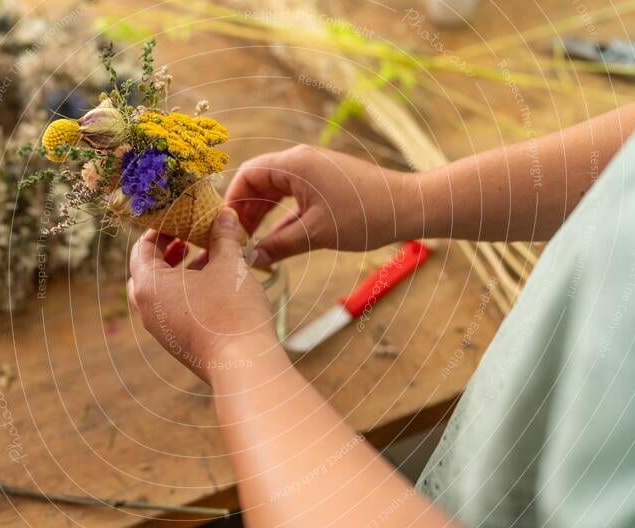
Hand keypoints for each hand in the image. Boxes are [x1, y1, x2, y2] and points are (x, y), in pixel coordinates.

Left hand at [128, 208, 276, 382]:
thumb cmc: (231, 311)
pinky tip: (216, 285)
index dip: (160, 229)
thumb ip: (223, 237)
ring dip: (181, 272)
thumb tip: (224, 214)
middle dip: (167, 251)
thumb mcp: (229, 265)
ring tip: (207, 257)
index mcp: (149, 286)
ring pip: (163, 293)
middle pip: (148, 272)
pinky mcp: (179, 343)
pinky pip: (175, 310)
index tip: (179, 217)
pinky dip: (189, 293)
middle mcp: (148, 310)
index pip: (142, 248)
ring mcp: (163, 331)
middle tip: (188, 236)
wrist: (244, 366)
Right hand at [225, 145, 419, 267]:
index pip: (248, 174)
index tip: (225, 228)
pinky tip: (276, 239)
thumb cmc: (365, 216)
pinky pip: (293, 197)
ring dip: (262, 215)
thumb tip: (251, 259)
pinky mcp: (325, 183)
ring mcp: (314, 171)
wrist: (410, 207)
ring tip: (252, 242)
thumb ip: (280, 245)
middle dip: (245, 211)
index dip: (232, 201)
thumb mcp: (317, 234)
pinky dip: (281, 216)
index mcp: (295, 164)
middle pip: (258, 181)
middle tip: (235, 239)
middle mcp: (301, 162)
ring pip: (275, 190)